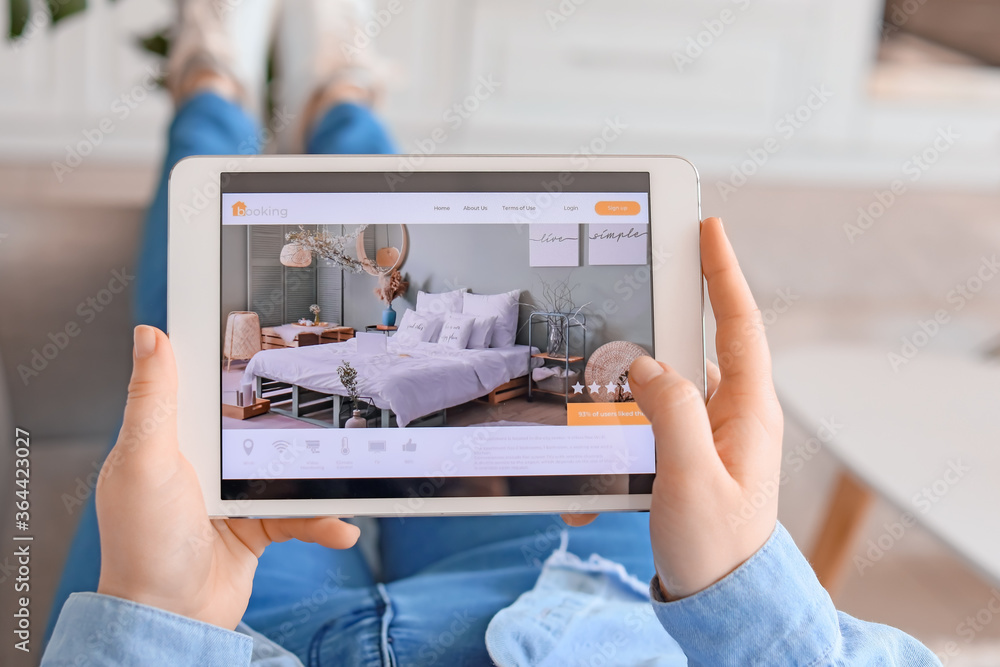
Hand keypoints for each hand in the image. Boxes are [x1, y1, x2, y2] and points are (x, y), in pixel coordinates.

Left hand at [95, 326, 359, 628]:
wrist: (174, 620)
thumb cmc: (144, 546)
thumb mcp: (146, 462)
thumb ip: (153, 400)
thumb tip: (151, 336)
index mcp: (172, 437)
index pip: (203, 385)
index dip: (231, 357)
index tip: (267, 330)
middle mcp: (204, 461)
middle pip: (261, 422)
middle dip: (297, 422)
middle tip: (327, 411)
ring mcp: (234, 493)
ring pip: (291, 468)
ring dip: (321, 480)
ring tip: (347, 481)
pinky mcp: (259, 523)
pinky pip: (302, 512)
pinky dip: (324, 520)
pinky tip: (338, 527)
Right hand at [562, 217, 782, 598]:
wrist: (721, 605)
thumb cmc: (716, 551)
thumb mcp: (691, 479)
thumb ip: (671, 414)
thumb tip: (646, 365)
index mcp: (747, 414)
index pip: (738, 325)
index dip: (723, 273)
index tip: (707, 228)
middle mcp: (732, 417)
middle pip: (698, 344)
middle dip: (665, 314)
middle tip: (635, 283)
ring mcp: (709, 437)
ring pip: (664, 386)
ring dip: (629, 386)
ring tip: (596, 388)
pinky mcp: (686, 458)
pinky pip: (647, 428)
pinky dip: (617, 437)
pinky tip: (594, 477)